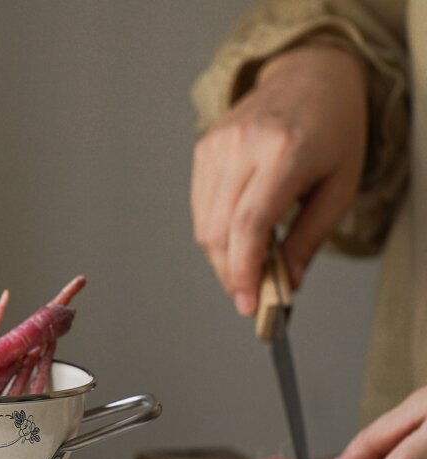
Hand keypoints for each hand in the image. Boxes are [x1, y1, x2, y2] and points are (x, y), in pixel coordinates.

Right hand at [191, 44, 366, 315]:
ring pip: (204, 225)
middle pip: (219, 232)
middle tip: (250, 295)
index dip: (243, 271)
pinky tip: (236, 236)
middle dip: (231, 273)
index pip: (248, 225)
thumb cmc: (332, 130)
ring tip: (247, 266)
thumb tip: (286, 283)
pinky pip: (200, 208)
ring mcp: (217, 146)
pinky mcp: (203, 149)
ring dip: (221, 258)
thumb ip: (309, 238)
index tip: (248, 303)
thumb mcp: (340, 186)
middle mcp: (243, 146)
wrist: (309, 75)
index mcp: (284, 151)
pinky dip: (215, 233)